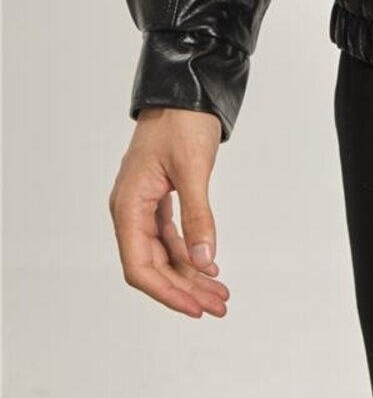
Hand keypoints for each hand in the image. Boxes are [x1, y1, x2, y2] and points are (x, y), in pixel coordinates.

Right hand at [108, 107, 229, 317]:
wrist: (185, 89)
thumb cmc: (182, 121)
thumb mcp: (193, 169)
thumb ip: (198, 217)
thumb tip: (205, 261)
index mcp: (128, 205)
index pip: (140, 266)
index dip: (167, 292)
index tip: (195, 307)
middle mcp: (131, 209)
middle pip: (153, 265)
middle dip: (184, 289)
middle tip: (218, 305)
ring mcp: (144, 204)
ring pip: (163, 253)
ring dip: (190, 274)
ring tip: (219, 292)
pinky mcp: (158, 197)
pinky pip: (170, 236)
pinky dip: (190, 252)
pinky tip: (208, 265)